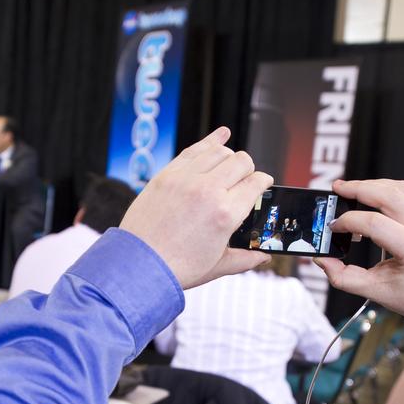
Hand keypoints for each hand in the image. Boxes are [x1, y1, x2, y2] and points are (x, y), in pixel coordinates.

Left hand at [119, 127, 271, 288]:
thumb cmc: (177, 268)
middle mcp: (208, 191)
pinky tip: (221, 135)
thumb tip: (263, 256)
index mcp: (226, 214)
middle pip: (242, 161)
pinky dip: (211, 140)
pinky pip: (194, 149)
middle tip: (245, 179)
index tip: (263, 184)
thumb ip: (245, 259)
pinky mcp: (167, 175)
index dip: (264, 182)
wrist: (138, 265)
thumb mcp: (218, 267)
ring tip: (229, 167)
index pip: (256, 183)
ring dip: (230, 157)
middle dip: (249, 169)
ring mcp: (186, 179)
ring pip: (220, 151)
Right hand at [314, 179, 403, 319]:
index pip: (375, 224)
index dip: (349, 221)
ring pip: (400, 188)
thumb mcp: (377, 292)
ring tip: (352, 188)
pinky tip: (373, 194)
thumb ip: (344, 277)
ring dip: (373, 185)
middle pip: (389, 195)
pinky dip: (388, 189)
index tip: (334, 227)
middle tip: (337, 188)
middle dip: (358, 188)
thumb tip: (322, 260)